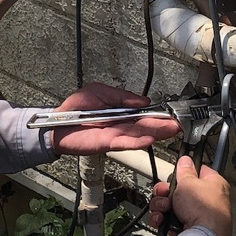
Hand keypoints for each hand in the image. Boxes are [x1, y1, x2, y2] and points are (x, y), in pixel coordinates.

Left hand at [47, 82, 179, 155]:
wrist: (56, 122)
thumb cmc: (75, 108)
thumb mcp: (100, 91)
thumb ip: (122, 96)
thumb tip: (144, 101)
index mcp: (120, 114)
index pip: (143, 116)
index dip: (158, 116)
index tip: (172, 115)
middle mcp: (120, 127)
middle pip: (145, 127)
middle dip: (162, 126)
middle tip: (179, 125)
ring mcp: (114, 136)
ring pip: (138, 136)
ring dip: (155, 134)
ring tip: (172, 131)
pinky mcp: (105, 144)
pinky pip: (123, 142)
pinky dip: (136, 141)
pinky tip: (149, 139)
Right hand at [149, 156, 232, 235]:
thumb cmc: (204, 209)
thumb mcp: (189, 182)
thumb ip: (185, 171)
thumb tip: (186, 160)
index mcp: (214, 185)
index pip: (197, 172)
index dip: (183, 173)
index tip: (174, 174)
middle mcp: (208, 201)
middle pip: (180, 191)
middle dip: (166, 193)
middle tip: (164, 193)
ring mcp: (198, 217)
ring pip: (172, 207)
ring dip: (162, 206)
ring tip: (164, 210)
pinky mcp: (189, 231)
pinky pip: (170, 222)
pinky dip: (163, 221)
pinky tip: (161, 221)